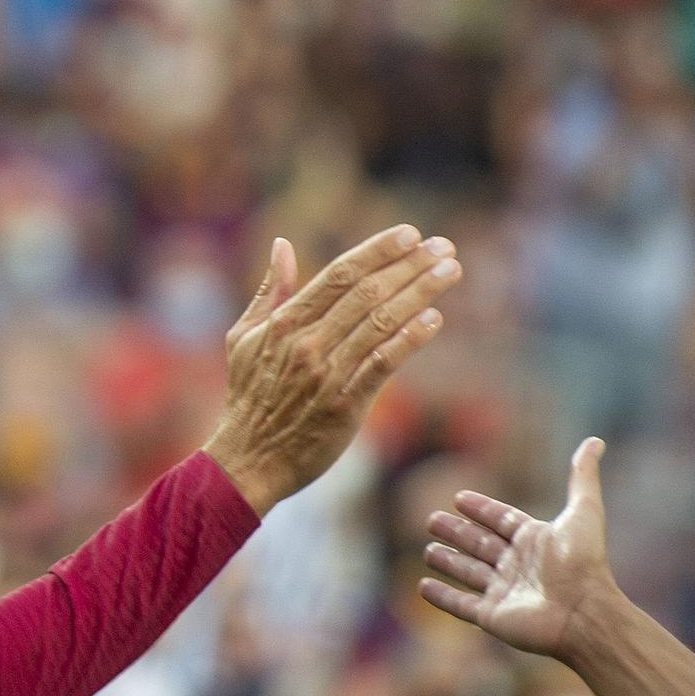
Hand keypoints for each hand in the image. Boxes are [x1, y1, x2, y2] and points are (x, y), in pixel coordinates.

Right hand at [206, 226, 460, 514]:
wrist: (246, 462)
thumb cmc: (248, 398)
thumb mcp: (244, 338)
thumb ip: (269, 291)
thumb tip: (282, 244)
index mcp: (284, 323)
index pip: (340, 275)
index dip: (378, 251)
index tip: (410, 233)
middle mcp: (307, 343)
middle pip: (367, 293)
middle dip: (410, 265)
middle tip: (444, 247)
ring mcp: (327, 374)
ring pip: (381, 323)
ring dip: (420, 293)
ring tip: (450, 272)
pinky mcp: (345, 406)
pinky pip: (383, 365)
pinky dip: (410, 339)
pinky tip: (434, 319)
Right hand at [420, 438, 623, 661]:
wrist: (584, 611)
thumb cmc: (584, 562)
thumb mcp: (584, 510)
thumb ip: (583, 476)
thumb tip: (595, 441)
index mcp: (535, 540)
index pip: (502, 520)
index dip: (482, 509)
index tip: (459, 498)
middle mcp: (518, 565)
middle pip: (480, 545)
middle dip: (457, 533)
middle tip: (431, 520)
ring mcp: (504, 592)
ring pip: (468, 573)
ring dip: (448, 562)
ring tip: (427, 551)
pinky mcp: (492, 616)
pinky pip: (461, 605)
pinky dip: (441, 597)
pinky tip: (423, 587)